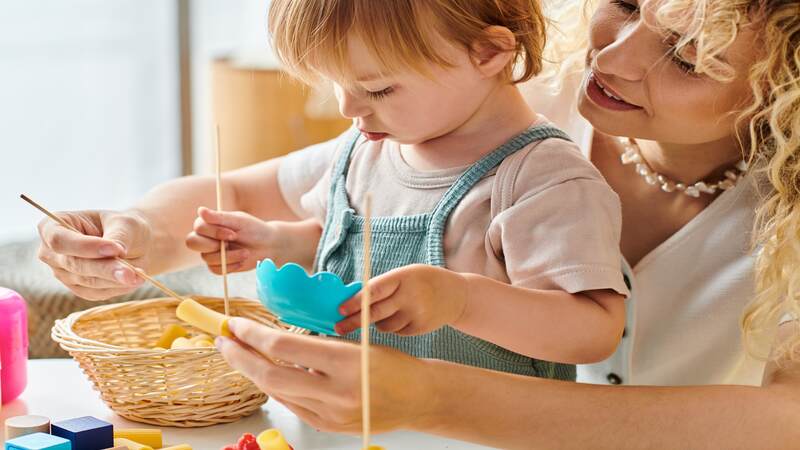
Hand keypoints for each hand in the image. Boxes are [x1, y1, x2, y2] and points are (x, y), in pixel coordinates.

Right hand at [37, 210, 151, 300]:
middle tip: (132, 272)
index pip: (59, 240)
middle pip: (73, 264)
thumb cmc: (123, 226)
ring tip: (139, 275)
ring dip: (115, 280)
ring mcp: (63, 274)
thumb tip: (117, 254)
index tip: (115, 248)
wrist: (132, 243)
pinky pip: (97, 293)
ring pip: (87, 282)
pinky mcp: (79, 290)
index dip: (85, 247)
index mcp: (52, 226)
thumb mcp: (123, 223)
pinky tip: (134, 279)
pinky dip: (118, 287)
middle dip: (105, 268)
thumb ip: (118, 237)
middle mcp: (51, 253)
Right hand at [186, 208, 321, 273]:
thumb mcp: (239, 221)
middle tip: (232, 243)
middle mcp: (206, 238)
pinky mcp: (218, 266)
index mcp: (209, 223)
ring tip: (245, 253)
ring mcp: (210, 253)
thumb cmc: (254, 229)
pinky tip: (242, 260)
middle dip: (213, 245)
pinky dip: (231, 266)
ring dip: (228, 257)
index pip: (198, 227)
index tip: (233, 233)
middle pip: (192, 243)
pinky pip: (216, 270)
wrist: (268, 246)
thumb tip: (200, 210)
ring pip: (207, 258)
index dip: (214, 232)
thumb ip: (219, 217)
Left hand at [216, 318, 440, 433]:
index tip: (237, 325)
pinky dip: (276, 388)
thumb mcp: (358, 344)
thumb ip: (318, 346)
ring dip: (254, 373)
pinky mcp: (329, 427)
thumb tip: (276, 342)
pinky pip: (293, 406)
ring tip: (240, 355)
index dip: (254, 335)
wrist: (419, 399)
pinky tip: (267, 375)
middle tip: (223, 341)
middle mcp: (336, 392)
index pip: (285, 348)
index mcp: (345, 362)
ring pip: (277, 393)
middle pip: (271, 376)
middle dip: (241, 357)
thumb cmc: (393, 364)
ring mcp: (330, 414)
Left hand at [334, 264, 468, 335]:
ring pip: (383, 325)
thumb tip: (352, 300)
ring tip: (388, 311)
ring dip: (377, 322)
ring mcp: (416, 314)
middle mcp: (411, 296)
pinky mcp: (420, 328)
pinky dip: (393, 326)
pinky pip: (396, 331)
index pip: (374, 291)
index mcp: (404, 277)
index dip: (355, 302)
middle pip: (375, 312)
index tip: (340, 310)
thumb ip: (383, 285)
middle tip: (338, 327)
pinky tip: (404, 316)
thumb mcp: (406, 274)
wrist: (456, 295)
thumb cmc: (423, 281)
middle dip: (354, 321)